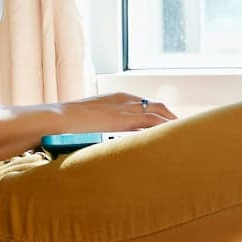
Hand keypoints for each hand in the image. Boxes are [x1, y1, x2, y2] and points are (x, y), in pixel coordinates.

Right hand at [56, 92, 175, 131]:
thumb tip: (105, 143)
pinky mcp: (123, 118)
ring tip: (187, 134)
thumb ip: (101, 129)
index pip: (144, 104)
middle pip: (156, 106)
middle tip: (185, 130)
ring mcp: (124, 107)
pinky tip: (175, 134)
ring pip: (158, 111)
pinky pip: (151, 120)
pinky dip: (165, 126)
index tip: (169, 125)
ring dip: (173, 122)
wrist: (53, 120)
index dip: (159, 114)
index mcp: (114, 98)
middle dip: (171, 118)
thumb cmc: (64, 125)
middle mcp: (123, 99)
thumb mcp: (87, 123)